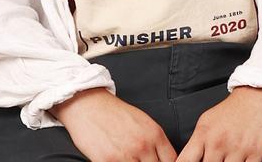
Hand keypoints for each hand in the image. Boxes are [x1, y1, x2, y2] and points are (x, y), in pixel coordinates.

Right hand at [52, 87, 175, 161]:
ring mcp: (126, 155)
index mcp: (155, 134)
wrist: (90, 106)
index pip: (171, 159)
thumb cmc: (116, 113)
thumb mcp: (144, 122)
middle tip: (142, 161)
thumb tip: (162, 157)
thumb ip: (155, 140)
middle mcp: (143, 146)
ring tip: (129, 160)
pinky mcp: (107, 161)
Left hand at [177, 86, 261, 161]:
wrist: (259, 95)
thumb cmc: (231, 110)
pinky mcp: (258, 151)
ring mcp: (238, 148)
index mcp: (203, 135)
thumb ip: (196, 144)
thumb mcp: (206, 122)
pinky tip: (242, 160)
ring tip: (229, 159)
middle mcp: (218, 142)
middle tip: (217, 159)